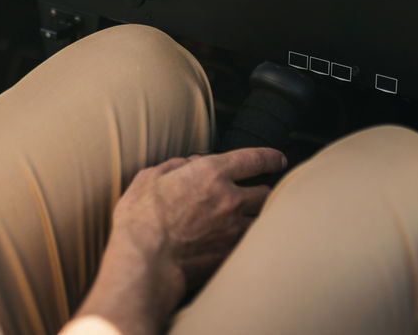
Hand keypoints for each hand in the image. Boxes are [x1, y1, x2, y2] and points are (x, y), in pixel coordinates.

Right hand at [71, 148, 286, 333]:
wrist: (144, 260)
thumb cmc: (140, 217)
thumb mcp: (150, 178)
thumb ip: (175, 167)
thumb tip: (189, 164)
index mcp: (211, 173)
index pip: (254, 159)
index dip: (269, 158)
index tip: (277, 160)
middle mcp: (230, 199)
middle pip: (265, 193)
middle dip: (261, 192)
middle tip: (255, 194)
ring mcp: (233, 230)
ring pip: (262, 221)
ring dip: (257, 219)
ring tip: (250, 220)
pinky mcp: (230, 256)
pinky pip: (248, 246)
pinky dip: (246, 242)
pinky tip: (236, 244)